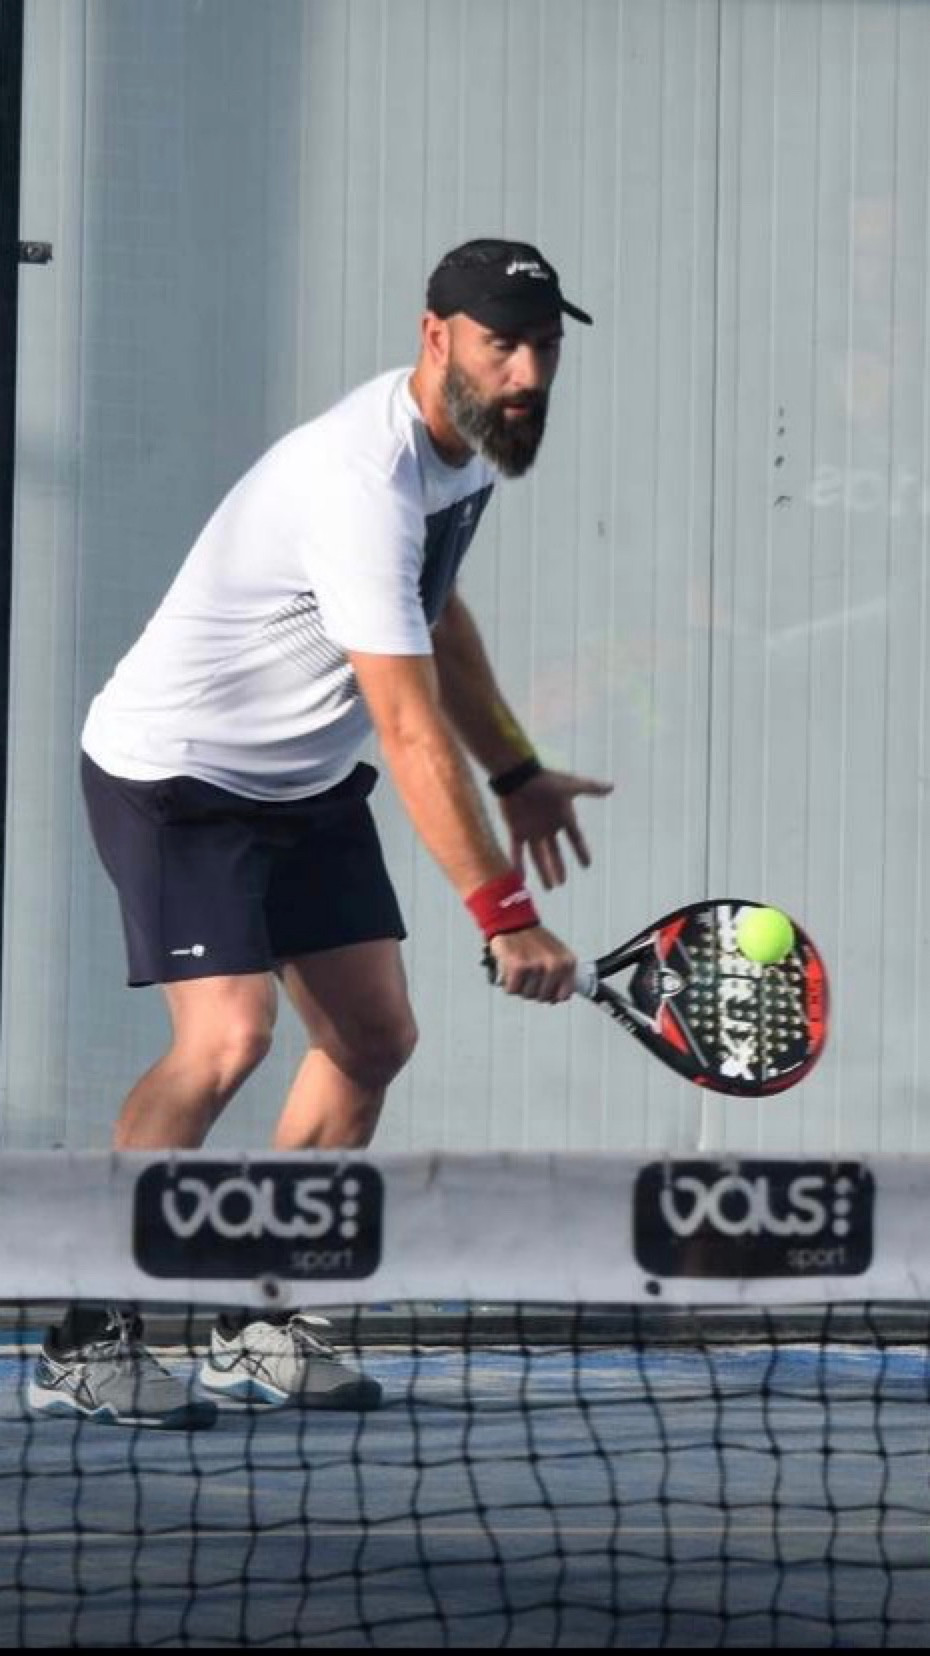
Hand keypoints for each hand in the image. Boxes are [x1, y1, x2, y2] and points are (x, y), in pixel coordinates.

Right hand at [489, 926, 576, 1003]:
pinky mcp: (519, 967)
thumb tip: (557, 998)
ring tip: (520, 970)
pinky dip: (508, 983)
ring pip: (527, 995)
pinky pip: (512, 989)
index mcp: (567, 962)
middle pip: (542, 998)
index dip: (551, 995)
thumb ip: (560, 975)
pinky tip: (510, 970)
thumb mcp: (556, 953)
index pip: (564, 995)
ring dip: (520, 986)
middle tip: (528, 975)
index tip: (544, 989)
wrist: (513, 920)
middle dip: (532, 990)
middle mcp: (555, 965)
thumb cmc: (533, 938)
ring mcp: (537, 966)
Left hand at [499, 769, 612, 889]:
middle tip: (562, 883)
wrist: (519, 776)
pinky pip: (517, 851)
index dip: (581, 851)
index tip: (587, 865)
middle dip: (559, 867)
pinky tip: (521, 879)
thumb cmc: (546, 780)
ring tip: (549, 888)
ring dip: (543, 872)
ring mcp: (532, 830)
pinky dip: (518, 865)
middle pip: (555, 852)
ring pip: (538, 856)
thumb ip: (590, 788)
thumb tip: (611, 787)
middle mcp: (548, 827)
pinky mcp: (517, 831)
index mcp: (562, 817)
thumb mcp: (571, 786)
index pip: (575, 838)